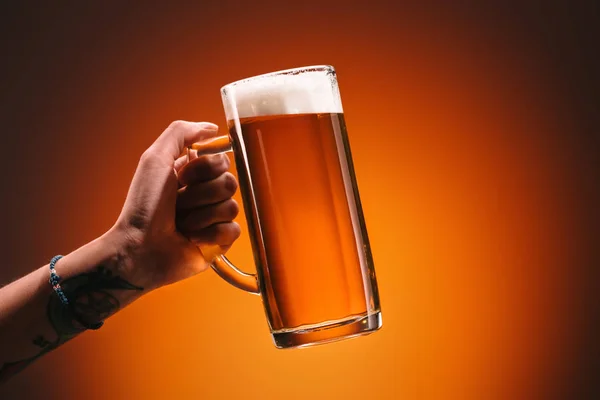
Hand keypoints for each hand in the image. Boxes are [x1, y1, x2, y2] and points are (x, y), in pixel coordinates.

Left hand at [111, 121, 239, 289]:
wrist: (139, 248)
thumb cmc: (143, 206)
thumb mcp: (154, 158)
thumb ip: (181, 133)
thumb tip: (212, 128)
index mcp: (192, 174)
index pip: (222, 161)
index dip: (203, 169)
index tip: (181, 178)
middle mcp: (205, 194)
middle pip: (230, 183)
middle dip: (200, 195)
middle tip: (178, 205)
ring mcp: (213, 218)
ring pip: (232, 207)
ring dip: (201, 216)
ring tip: (182, 224)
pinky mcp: (219, 242)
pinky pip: (233, 230)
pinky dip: (210, 234)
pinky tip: (192, 239)